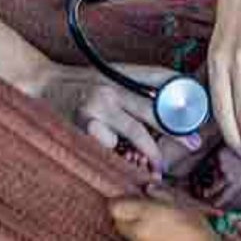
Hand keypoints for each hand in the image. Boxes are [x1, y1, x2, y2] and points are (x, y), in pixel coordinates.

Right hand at [29, 61, 181, 172]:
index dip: (184, 92)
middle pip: (156, 108)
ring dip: (152, 152)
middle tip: (193, 143)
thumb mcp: (109, 77)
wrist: (40, 84)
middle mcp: (113, 85)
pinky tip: (122, 162)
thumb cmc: (78, 84)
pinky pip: (112, 146)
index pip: (162, 77)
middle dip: (178, 129)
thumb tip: (170, 105)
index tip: (200, 110)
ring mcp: (99, 105)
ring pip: (137, 132)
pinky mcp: (85, 125)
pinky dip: (118, 155)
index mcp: (122, 71)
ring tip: (159, 168)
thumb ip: (134, 88)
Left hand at [109, 194, 234, 240]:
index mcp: (147, 215)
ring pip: (129, 237)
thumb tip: (149, 188)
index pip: (116, 206)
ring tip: (160, 230)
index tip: (132, 199)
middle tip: (144, 213)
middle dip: (128, 216)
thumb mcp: (185, 205)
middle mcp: (139, 234)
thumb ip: (163, 194)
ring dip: (138, 231)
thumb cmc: (200, 235)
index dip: (123, 202)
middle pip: (119, 222)